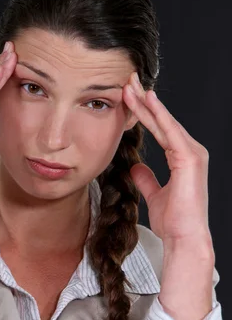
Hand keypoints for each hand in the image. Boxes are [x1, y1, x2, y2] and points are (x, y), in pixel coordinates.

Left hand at [123, 72, 211, 244]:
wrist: (184, 238)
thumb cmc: (173, 221)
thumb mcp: (154, 195)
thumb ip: (147, 179)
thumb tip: (135, 167)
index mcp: (182, 158)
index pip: (160, 129)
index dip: (144, 113)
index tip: (127, 97)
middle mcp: (190, 152)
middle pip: (162, 121)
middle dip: (144, 101)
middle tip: (128, 81)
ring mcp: (193, 153)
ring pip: (165, 122)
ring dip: (148, 103)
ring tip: (131, 85)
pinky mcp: (190, 158)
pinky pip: (171, 132)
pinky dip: (159, 115)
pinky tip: (148, 100)